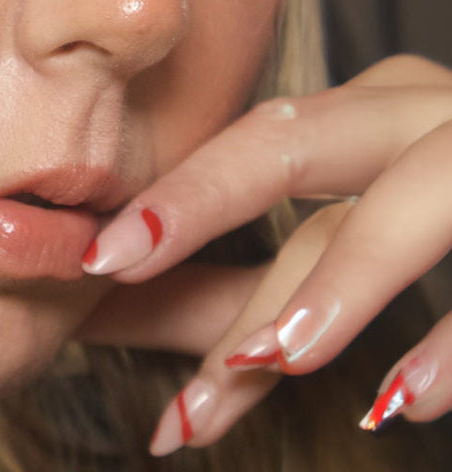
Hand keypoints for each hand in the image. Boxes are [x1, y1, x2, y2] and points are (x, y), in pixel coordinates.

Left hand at [77, 54, 451, 455]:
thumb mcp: (388, 214)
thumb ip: (299, 266)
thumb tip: (186, 331)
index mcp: (373, 109)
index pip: (255, 145)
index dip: (175, 197)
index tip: (95, 257)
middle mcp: (421, 111)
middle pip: (294, 145)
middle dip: (200, 203)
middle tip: (112, 268)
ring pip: (402, 201)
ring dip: (336, 286)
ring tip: (267, 363)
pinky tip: (403, 404)